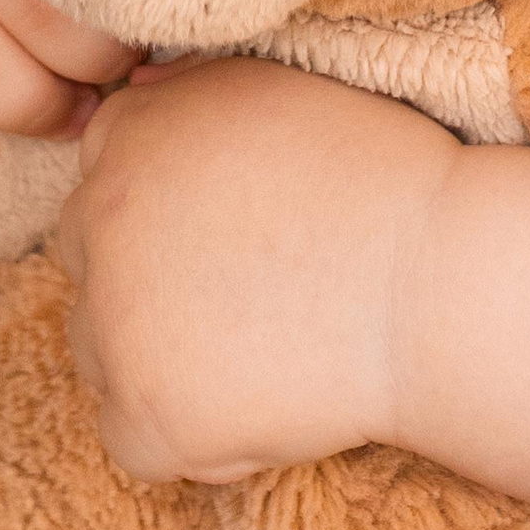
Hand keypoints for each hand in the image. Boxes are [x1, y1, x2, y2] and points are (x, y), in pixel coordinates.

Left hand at [53, 55, 456, 484]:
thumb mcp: (271, 91)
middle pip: (90, 261)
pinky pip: (130, 438)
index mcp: (128, 133)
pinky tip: (261, 404)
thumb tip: (138, 98)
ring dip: (156, 356)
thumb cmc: (380, 179)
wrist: (440, 282)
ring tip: (260, 348)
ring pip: (99, 350)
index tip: (229, 233)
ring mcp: (112, 321)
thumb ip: (187, 93)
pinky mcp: (143, 415)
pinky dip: (187, 437)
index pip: (103, 177)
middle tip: (247, 294)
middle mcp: (100, 216)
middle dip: (149, 279)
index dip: (167, 211)